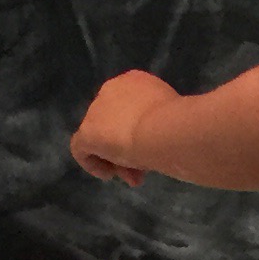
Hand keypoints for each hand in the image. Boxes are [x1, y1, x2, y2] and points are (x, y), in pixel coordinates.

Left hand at [71, 70, 178, 184]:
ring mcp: (96, 110)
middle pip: (114, 123)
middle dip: (127, 148)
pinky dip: (93, 163)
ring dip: (116, 159)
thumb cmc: (177, 122)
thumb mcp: (170, 117)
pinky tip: (109, 175)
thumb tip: (154, 140)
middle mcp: (111, 89)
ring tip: (133, 178)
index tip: (151, 149)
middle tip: (142, 170)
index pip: (130, 108)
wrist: (163, 129)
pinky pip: (81, 148)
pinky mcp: (87, 131)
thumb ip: (157, 122)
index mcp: (134, 81)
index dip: (139, 130)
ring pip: (102, 137)